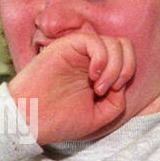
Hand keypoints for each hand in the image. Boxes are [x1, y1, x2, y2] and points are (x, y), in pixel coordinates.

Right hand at [7, 32, 134, 144]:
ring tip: (98, 87)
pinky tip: (93, 75)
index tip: (114, 93)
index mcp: (98, 73)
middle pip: (124, 45)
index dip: (128, 72)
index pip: (126, 57)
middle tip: (109, 89)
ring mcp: (78, 52)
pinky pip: (93, 40)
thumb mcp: (98, 117)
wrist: (30, 120)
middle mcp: (90, 59)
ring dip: (114, 66)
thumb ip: (117, 102)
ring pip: (113, 42)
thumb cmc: (59, 121)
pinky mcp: (65, 46)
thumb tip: (122, 83)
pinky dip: (101, 57)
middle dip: (126, 67)